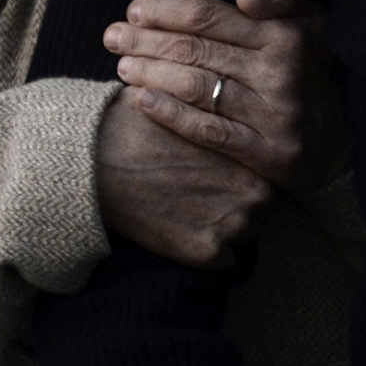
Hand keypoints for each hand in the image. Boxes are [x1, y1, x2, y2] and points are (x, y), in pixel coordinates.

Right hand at [94, 95, 271, 266]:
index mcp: (252, 156)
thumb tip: (225, 106)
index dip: (245, 175)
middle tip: (207, 193)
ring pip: (244, 235)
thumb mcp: (187, 104)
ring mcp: (230, 225)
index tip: (223, 174)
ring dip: (227, 228)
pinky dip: (207, 251)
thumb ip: (216, 114)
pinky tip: (182, 230)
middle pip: (262, 209)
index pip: (268, 175)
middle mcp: (251, 194)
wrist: (96, 161)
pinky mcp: (204, 252)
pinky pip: (224, 262)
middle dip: (241, 203)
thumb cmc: (138, 125)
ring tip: (192, 210)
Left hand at [103, 0, 347, 193]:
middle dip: (146, 40)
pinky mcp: (267, 152)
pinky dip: (171, 114)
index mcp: (284, 34)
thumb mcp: (316, 24)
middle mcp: (279, 71)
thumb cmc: (318, 71)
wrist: (350, 139)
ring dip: (151, 73)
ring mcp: (273, 113)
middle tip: (111, 37)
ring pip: (197, 87)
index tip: (133, 10)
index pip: (209, 16)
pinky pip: (209, 130)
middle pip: (195, 49)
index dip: (164, 11)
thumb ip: (285, 0)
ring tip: (123, 66)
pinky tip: (142, 102)